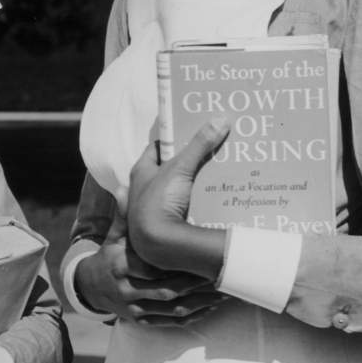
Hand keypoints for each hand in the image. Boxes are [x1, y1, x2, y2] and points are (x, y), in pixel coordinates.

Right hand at [76, 227, 227, 327]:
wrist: (91, 287)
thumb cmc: (110, 256)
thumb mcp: (114, 236)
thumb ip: (124, 215)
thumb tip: (124, 188)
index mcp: (123, 266)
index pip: (154, 268)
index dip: (179, 266)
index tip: (201, 259)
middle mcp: (128, 289)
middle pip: (167, 291)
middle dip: (196, 286)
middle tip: (221, 277)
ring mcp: (135, 308)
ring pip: (172, 309)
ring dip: (200, 303)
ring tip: (223, 294)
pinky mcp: (141, 320)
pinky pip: (169, 322)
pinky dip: (191, 317)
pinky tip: (209, 309)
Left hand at [124, 116, 231, 274]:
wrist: (158, 244)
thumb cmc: (159, 201)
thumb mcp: (180, 168)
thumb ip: (199, 144)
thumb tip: (220, 118)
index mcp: (141, 172)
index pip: (156, 148)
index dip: (172, 139)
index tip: (191, 132)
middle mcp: (144, 189)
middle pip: (170, 168)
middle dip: (189, 161)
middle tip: (211, 150)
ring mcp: (156, 207)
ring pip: (179, 189)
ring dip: (195, 182)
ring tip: (220, 171)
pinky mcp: (168, 223)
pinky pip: (186, 207)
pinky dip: (199, 201)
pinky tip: (216, 196)